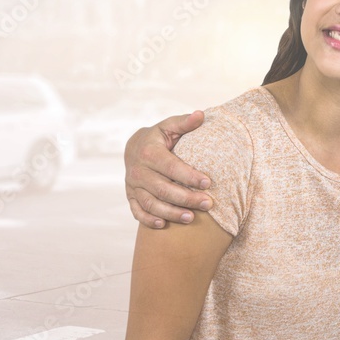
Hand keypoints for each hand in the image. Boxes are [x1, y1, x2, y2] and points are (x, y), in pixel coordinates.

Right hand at [124, 111, 210, 228]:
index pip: (172, 167)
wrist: (134, 147)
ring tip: (191, 218)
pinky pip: (137, 212)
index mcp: (149, 152)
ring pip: (151, 204)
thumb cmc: (159, 138)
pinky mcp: (130, 197)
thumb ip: (185, 123)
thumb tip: (201, 115)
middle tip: (208, 204)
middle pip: (163, 189)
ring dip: (171, 213)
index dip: (190, 176)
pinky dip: (149, 220)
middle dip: (187, 198)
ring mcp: (133, 186)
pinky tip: (164, 225)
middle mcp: (138, 171)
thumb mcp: (169, 127)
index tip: (209, 183)